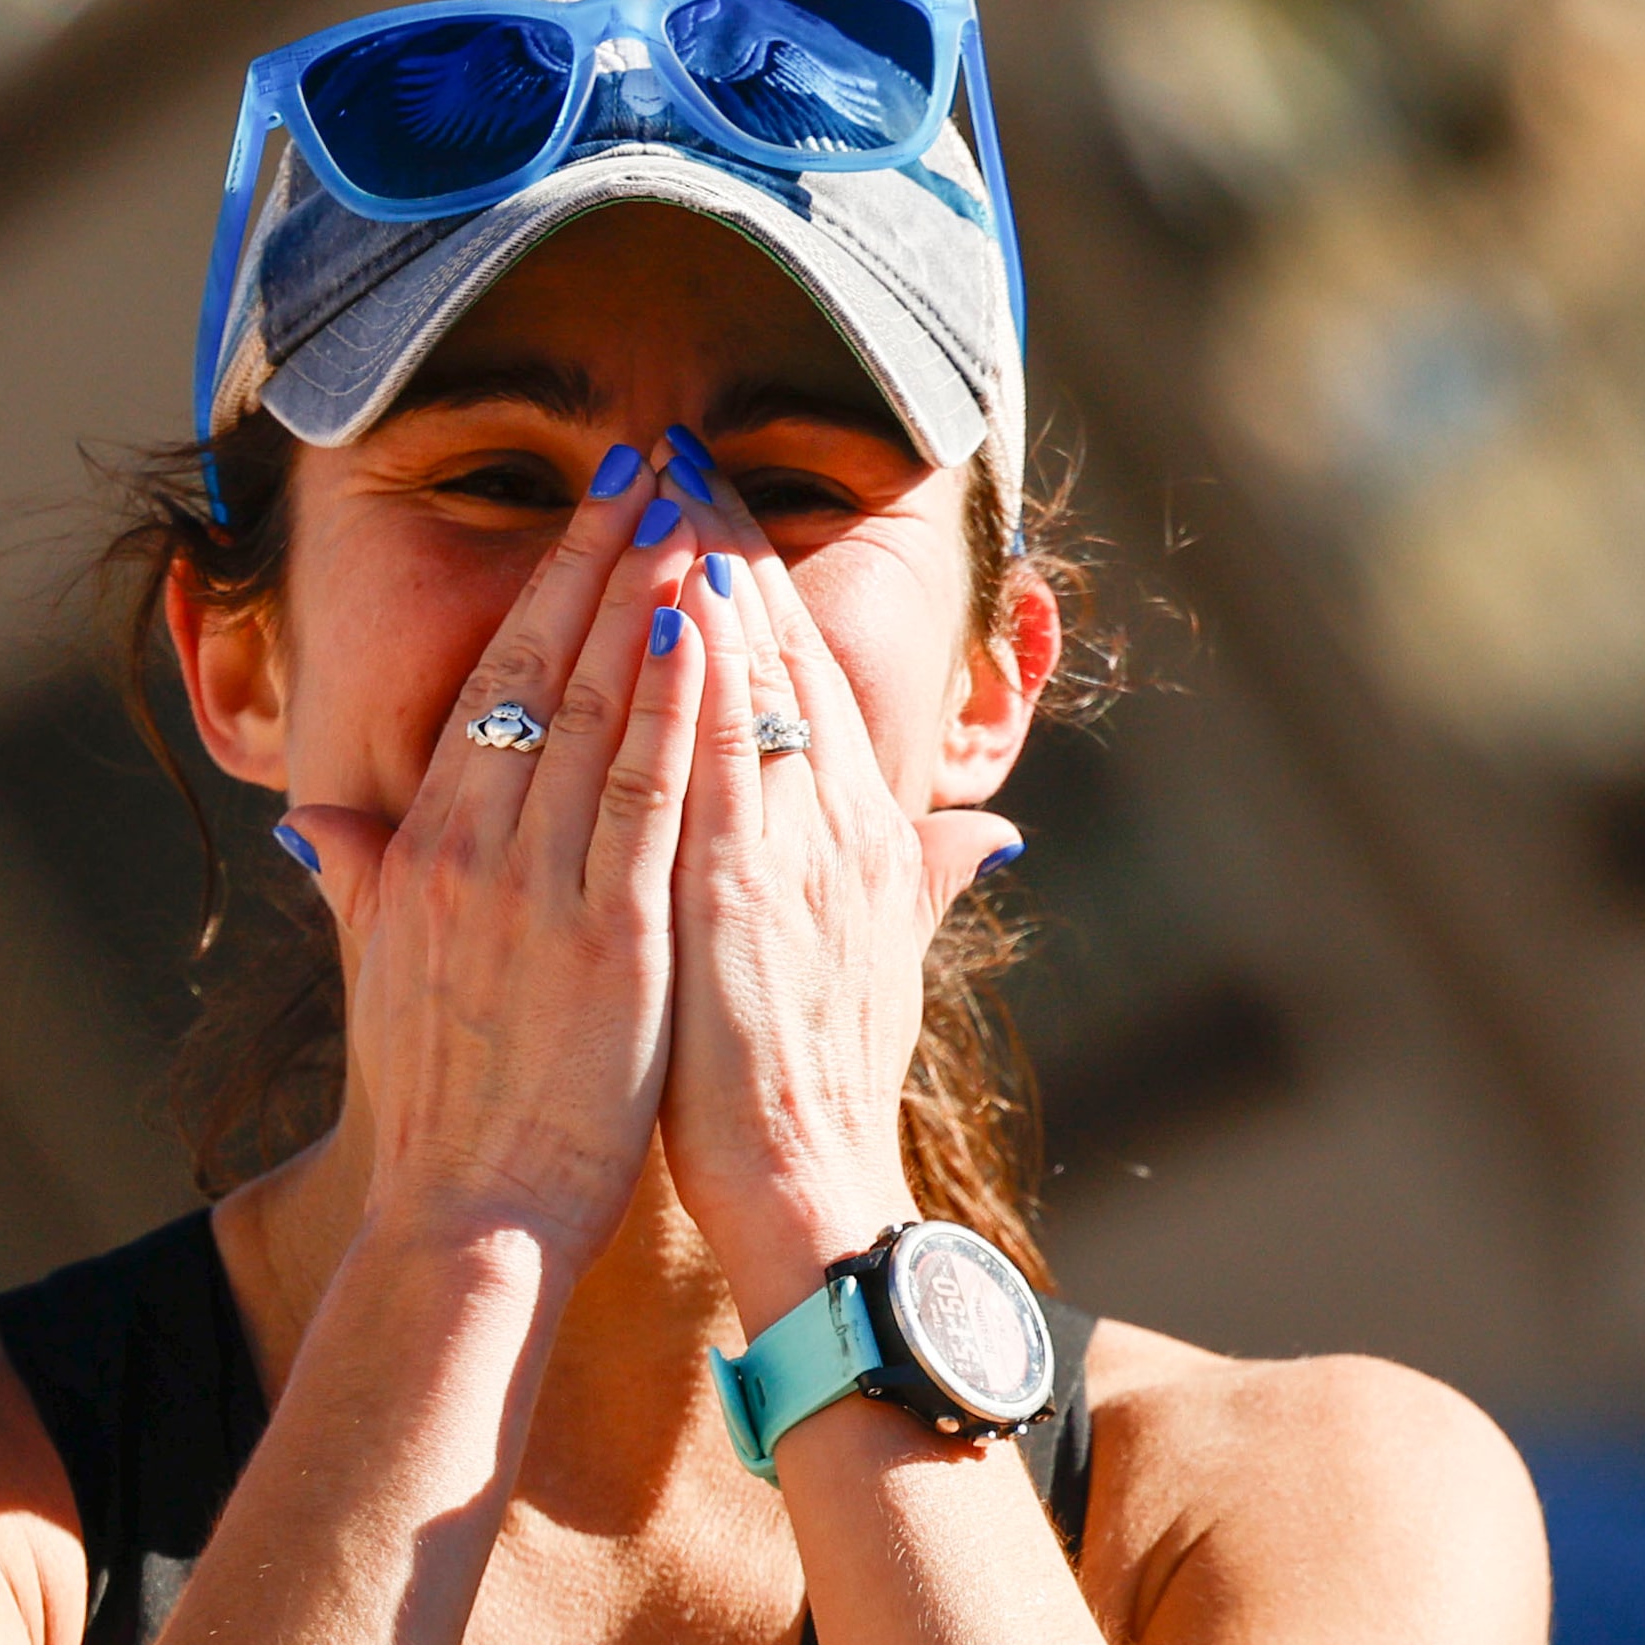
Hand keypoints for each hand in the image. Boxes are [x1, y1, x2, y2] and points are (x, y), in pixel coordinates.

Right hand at [278, 458, 707, 1273]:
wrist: (468, 1210)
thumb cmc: (439, 1099)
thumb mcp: (377, 971)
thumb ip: (354, 881)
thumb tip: (308, 823)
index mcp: (424, 848)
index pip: (489, 686)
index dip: (544, 587)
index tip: (593, 512)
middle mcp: (473, 848)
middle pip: (540, 670)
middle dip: (597, 558)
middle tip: (649, 467)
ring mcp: (538, 887)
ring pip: (595, 713)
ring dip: (644, 604)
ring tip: (690, 515)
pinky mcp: (608, 935)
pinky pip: (642, 797)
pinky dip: (671, 712)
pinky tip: (703, 637)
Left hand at [652, 453, 1020, 1328]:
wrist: (809, 1187)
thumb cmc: (823, 1084)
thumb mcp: (886, 963)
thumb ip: (921, 884)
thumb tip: (983, 838)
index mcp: (866, 836)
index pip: (813, 680)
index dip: (766, 587)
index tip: (721, 515)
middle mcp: (838, 827)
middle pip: (784, 654)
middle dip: (729, 546)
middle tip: (680, 457)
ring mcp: (790, 854)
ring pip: (753, 682)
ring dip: (706, 575)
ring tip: (662, 486)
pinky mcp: (736, 893)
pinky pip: (717, 756)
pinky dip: (695, 674)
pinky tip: (664, 602)